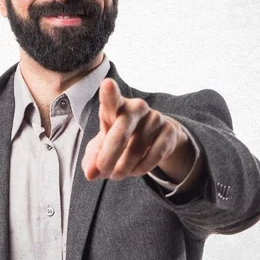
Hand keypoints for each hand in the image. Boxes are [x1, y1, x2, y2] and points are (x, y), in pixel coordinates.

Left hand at [82, 79, 199, 184]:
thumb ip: (92, 158)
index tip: (107, 85)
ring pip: (136, 150)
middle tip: (102, 171)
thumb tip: (90, 174)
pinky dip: (140, 169)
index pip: (111, 98)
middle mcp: (136, 107)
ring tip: (116, 174)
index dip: (109, 93)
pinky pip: (154, 156)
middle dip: (109, 155)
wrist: (154, 135)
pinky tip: (133, 171)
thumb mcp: (103, 144)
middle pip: (121, 132)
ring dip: (123, 168)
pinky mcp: (169, 131)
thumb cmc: (119, 136)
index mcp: (115, 106)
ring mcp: (154, 118)